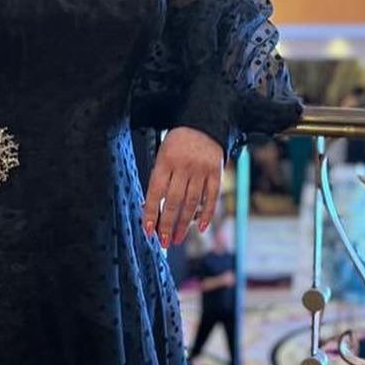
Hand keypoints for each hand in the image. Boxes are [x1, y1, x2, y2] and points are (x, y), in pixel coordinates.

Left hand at [142, 126, 222, 248]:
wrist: (203, 123)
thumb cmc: (177, 143)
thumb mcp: (162, 155)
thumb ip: (158, 179)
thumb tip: (150, 208)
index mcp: (165, 161)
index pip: (156, 192)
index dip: (151, 213)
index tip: (148, 231)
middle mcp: (183, 167)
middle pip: (174, 201)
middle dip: (167, 224)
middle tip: (163, 241)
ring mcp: (201, 170)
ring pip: (192, 203)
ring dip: (184, 224)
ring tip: (177, 238)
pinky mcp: (216, 172)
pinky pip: (212, 197)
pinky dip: (207, 214)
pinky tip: (201, 228)